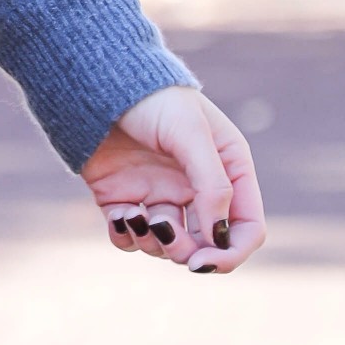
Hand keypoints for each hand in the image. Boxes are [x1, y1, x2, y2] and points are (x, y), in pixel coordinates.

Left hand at [80, 84, 265, 274]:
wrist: (99, 83)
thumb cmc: (153, 100)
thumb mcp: (191, 134)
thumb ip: (212, 184)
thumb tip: (219, 236)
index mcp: (228, 171)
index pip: (246, 227)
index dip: (231, 252)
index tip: (206, 261)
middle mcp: (197, 189)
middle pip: (207, 245)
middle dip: (188, 251)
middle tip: (164, 232)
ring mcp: (160, 196)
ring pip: (168, 247)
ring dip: (154, 242)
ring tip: (136, 216)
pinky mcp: (124, 201)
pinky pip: (130, 239)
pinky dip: (126, 237)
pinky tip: (120, 215)